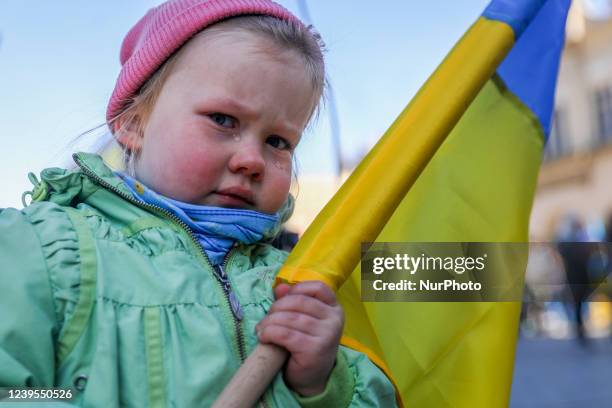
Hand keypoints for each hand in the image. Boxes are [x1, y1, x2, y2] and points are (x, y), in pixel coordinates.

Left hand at [255, 281, 343, 396]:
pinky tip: (264, 337)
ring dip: (270, 322)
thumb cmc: (305, 346)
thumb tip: (280, 287)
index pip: (318, 287)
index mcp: (334, 308)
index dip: (297, 289)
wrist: (311, 379)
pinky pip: (286, 334)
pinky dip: (270, 333)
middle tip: (266, 318)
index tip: (283, 299)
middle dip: (277, 307)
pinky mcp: (314, 349)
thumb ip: (293, 301)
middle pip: (299, 302)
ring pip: (290, 318)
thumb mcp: (301, 321)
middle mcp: (334, 319)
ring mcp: (327, 335)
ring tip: (261, 329)